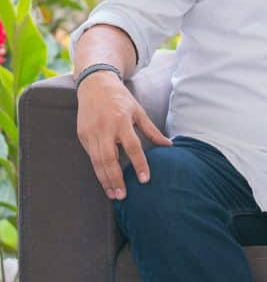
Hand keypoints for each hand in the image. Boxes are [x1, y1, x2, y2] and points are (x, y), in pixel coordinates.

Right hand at [76, 72, 171, 199]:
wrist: (95, 85)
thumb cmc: (121, 99)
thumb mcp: (139, 111)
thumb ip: (152, 130)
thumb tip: (169, 145)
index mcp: (122, 121)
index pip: (133, 148)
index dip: (139, 164)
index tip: (145, 180)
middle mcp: (105, 128)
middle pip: (109, 159)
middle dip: (115, 179)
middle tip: (123, 196)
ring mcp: (91, 133)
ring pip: (97, 161)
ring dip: (104, 179)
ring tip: (113, 193)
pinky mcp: (82, 135)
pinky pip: (91, 156)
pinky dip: (97, 169)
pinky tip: (104, 180)